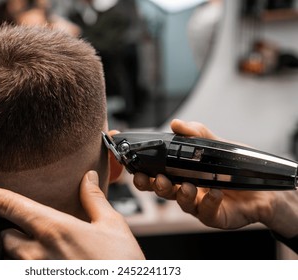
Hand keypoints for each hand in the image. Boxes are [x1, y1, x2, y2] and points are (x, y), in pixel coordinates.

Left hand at [0, 170, 144, 259]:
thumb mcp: (112, 226)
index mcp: (53, 228)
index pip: (8, 204)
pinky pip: (21, 268)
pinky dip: (25, 258)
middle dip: (4, 224)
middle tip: (20, 221)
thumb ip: (94, 199)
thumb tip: (89, 177)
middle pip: (2, 232)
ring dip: (15, 244)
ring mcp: (35, 273)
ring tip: (39, 241)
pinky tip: (47, 256)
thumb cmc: (121, 266)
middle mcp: (36, 253)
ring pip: (9, 254)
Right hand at [133, 119, 297, 237]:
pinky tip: (216, 193)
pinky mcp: (215, 216)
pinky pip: (207, 212)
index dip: (143, 173)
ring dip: (181, 194)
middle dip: (154, 186)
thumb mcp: (217, 146)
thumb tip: (177, 124)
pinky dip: (210, 202)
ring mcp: (199, 204)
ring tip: (188, 186)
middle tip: (156, 179)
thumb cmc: (237, 168)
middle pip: (163, 191)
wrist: (264, 186)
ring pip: (182, 203)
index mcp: (182, 173)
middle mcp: (187, 190)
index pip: (156, 174)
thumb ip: (197, 134)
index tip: (135, 167)